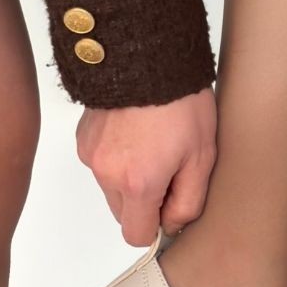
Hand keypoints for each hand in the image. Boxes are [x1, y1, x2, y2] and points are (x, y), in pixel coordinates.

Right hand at [76, 88, 216, 247]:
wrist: (147, 52)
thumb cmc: (181, 100)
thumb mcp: (202, 156)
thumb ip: (189, 203)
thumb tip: (172, 226)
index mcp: (138, 183)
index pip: (136, 235)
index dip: (155, 226)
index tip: (168, 206)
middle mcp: (108, 174)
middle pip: (124, 212)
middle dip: (144, 200)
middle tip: (167, 166)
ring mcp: (91, 156)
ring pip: (112, 188)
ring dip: (130, 178)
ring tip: (152, 143)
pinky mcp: (84, 139)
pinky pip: (101, 164)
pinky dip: (117, 157)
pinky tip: (135, 132)